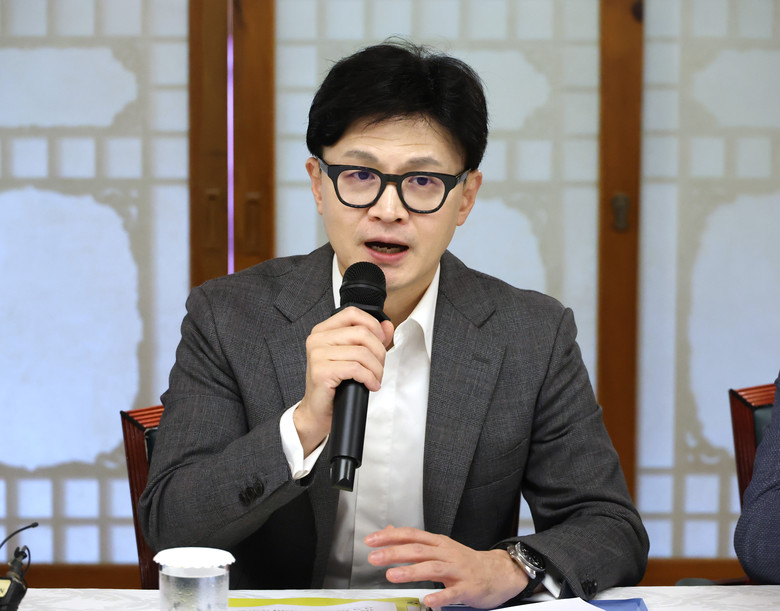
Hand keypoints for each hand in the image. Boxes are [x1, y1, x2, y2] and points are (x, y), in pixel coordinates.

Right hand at [294, 307, 393, 454]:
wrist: (318, 411)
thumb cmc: (335, 384)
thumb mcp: (354, 357)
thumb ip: (371, 338)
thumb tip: (387, 326)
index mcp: (323, 330)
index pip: (352, 313)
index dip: (372, 325)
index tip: (381, 341)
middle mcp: (317, 339)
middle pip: (361, 333)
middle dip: (379, 352)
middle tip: (379, 367)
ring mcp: (317, 354)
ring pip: (361, 352)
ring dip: (376, 369)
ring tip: (375, 378)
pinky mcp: (321, 371)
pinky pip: (356, 369)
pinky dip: (369, 378)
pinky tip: (371, 385)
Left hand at [364, 526, 527, 608]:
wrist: (499, 572)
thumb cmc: (466, 562)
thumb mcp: (440, 547)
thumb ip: (415, 542)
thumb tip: (390, 531)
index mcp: (439, 543)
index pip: (411, 535)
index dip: (390, 536)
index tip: (371, 540)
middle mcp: (447, 554)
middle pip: (418, 550)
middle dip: (394, 553)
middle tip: (374, 558)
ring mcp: (458, 570)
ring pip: (432, 568)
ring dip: (411, 571)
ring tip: (392, 575)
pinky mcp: (468, 588)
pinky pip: (453, 592)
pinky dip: (440, 596)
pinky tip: (427, 600)